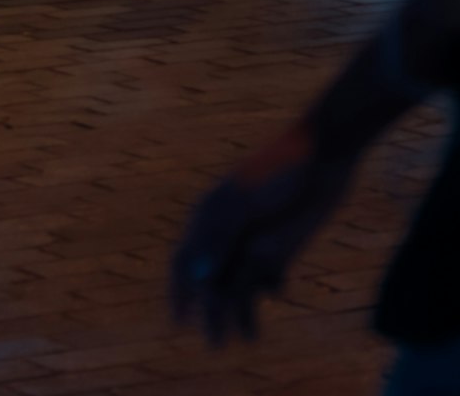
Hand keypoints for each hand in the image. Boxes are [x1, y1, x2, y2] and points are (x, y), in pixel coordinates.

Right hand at [170, 125, 355, 344]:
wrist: (323, 157)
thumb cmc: (279, 171)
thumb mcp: (246, 206)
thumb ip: (219, 239)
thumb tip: (196, 277)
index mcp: (210, 215)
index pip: (184, 260)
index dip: (178, 292)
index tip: (180, 322)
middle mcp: (228, 233)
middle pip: (213, 281)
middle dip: (212, 313)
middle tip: (217, 345)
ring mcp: (254, 242)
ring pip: (240, 286)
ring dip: (241, 311)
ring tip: (249, 337)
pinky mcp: (280, 248)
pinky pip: (267, 280)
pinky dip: (269, 289)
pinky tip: (278, 288)